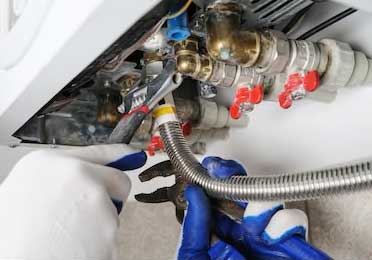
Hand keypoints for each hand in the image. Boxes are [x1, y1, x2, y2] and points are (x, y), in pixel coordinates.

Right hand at [0, 145, 146, 259]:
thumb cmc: (13, 237)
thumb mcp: (24, 192)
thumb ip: (58, 178)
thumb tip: (86, 175)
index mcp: (47, 162)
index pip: (99, 151)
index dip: (120, 156)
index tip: (135, 155)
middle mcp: (75, 174)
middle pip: (118, 180)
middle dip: (111, 197)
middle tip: (85, 215)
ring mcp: (94, 198)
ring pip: (114, 210)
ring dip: (100, 223)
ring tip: (68, 235)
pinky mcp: (107, 226)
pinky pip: (111, 234)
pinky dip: (99, 243)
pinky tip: (75, 247)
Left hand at [177, 157, 331, 259]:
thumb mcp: (194, 259)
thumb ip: (194, 230)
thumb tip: (194, 196)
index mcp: (220, 236)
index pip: (219, 198)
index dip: (215, 179)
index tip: (209, 167)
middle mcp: (244, 234)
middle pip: (243, 192)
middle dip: (234, 178)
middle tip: (223, 173)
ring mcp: (267, 240)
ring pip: (268, 202)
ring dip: (258, 204)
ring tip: (249, 223)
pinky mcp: (290, 248)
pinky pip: (293, 223)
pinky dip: (282, 222)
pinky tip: (268, 234)